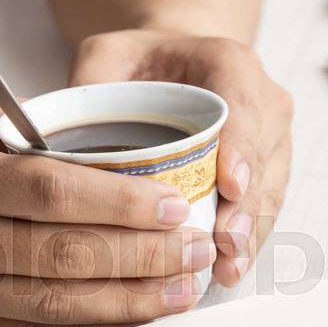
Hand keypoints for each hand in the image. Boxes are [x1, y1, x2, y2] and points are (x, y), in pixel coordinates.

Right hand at [0, 90, 215, 326]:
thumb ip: (12, 128)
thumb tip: (83, 140)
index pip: (54, 191)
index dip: (122, 203)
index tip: (173, 205)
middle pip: (70, 252)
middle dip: (145, 255)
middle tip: (195, 250)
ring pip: (61, 301)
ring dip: (131, 300)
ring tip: (182, 291)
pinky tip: (131, 321)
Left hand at [69, 29, 292, 286]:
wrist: (178, 68)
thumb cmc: (144, 65)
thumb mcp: (108, 55)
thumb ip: (91, 85)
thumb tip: (58, 146)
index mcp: (229, 65)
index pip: (242, 106)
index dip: (241, 148)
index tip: (230, 187)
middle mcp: (262, 103)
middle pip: (262, 161)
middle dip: (246, 208)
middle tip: (225, 245)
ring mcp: (269, 143)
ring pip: (269, 194)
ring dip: (250, 235)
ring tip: (227, 270)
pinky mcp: (267, 174)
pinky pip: (263, 211)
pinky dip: (247, 242)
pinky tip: (228, 270)